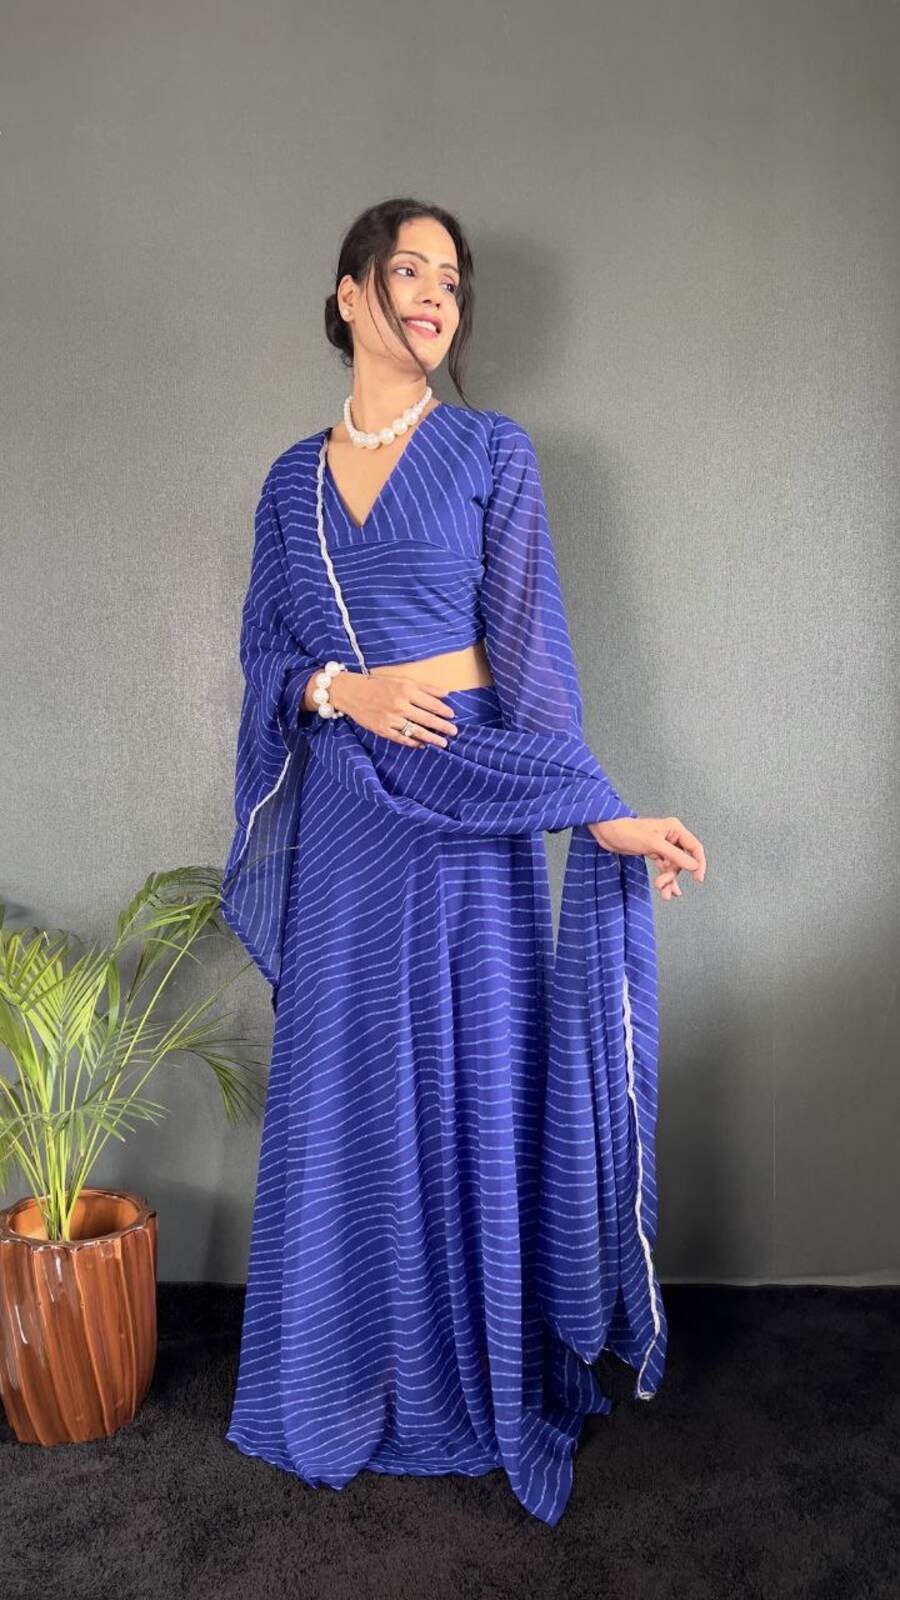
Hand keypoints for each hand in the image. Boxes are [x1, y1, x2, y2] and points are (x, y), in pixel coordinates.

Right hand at [325, 671, 460, 749]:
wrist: (351, 692)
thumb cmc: (378, 685)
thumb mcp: (401, 680)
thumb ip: (424, 687)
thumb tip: (446, 692)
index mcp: (405, 690)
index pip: (431, 703)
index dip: (443, 710)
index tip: (452, 715)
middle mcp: (399, 705)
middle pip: (427, 719)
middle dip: (442, 726)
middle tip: (454, 731)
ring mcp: (390, 719)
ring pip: (416, 731)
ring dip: (431, 738)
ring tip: (443, 743)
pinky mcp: (382, 729)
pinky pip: (401, 738)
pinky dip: (413, 742)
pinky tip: (422, 745)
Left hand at [588, 815, 705, 900]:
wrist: (607, 833)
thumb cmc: (628, 832)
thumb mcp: (653, 844)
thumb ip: (675, 855)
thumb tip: (693, 866)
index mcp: (675, 829)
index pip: (695, 847)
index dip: (699, 863)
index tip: (698, 879)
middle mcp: (671, 836)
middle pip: (682, 861)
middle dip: (673, 875)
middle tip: (662, 886)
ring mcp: (663, 845)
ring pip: (673, 866)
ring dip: (669, 880)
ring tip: (664, 894)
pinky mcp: (655, 852)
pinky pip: (665, 867)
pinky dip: (665, 878)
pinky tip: (667, 890)